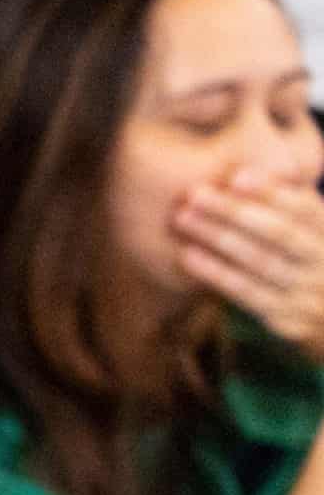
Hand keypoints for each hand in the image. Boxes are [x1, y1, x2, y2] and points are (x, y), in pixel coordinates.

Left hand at [171, 165, 323, 354]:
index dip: (272, 192)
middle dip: (235, 211)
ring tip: (183, 218)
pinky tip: (188, 255)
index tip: (236, 177)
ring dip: (219, 239)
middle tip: (195, 193)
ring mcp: (309, 294)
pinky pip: (248, 295)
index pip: (305, 208)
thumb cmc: (308, 265)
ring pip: (261, 263)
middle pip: (279, 233)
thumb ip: (288, 204)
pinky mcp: (288, 321)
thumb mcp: (311, 233)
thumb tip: (245, 173)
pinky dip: (217, 273)